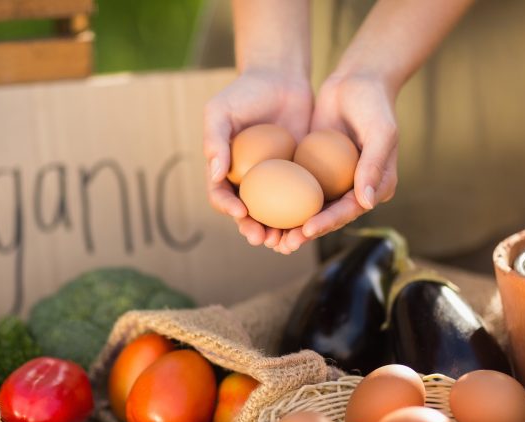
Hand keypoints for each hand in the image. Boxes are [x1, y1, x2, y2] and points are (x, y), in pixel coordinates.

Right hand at [203, 69, 312, 247]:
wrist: (281, 78)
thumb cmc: (245, 91)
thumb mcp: (220, 111)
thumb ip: (214, 140)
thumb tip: (214, 174)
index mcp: (224, 169)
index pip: (221, 195)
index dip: (228, 207)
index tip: (241, 212)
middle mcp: (248, 179)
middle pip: (247, 214)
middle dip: (253, 230)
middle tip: (263, 238)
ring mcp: (274, 180)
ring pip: (274, 214)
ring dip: (278, 232)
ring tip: (286, 242)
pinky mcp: (298, 175)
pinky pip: (300, 199)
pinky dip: (303, 214)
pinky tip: (310, 222)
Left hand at [275, 73, 398, 253]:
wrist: (357, 80)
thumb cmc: (374, 104)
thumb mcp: (381, 131)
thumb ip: (374, 165)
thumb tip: (366, 203)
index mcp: (376, 186)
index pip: (349, 211)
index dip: (327, 223)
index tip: (305, 230)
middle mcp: (356, 188)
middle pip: (328, 216)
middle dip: (304, 233)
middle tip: (282, 245)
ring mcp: (334, 180)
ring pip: (310, 207)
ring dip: (290, 224)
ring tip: (269, 237)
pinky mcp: (316, 169)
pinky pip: (298, 188)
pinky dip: (281, 200)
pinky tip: (260, 209)